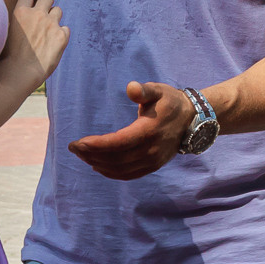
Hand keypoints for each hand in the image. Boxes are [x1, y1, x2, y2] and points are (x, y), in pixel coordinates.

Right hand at [4, 0, 67, 82]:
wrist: (20, 73)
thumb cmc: (8, 58)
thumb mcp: (6, 33)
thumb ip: (16, 22)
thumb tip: (21, 21)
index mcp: (21, 12)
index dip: (29, 6)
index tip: (28, 16)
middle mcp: (37, 14)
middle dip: (46, 3)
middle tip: (43, 16)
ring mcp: (51, 24)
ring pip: (58, 10)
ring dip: (54, 18)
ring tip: (48, 33)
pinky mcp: (62, 36)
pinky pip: (66, 29)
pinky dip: (61, 35)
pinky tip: (53, 45)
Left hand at [68, 80, 192, 180]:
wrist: (191, 120)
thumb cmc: (170, 102)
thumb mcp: (158, 90)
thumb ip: (144, 90)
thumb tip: (131, 88)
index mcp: (149, 131)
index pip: (117, 143)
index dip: (96, 145)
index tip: (78, 142)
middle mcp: (150, 150)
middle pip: (115, 158)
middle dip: (91, 154)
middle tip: (74, 147)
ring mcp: (152, 162)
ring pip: (119, 169)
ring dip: (97, 164)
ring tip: (82, 155)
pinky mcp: (152, 167)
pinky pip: (128, 175)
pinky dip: (110, 172)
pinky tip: (97, 166)